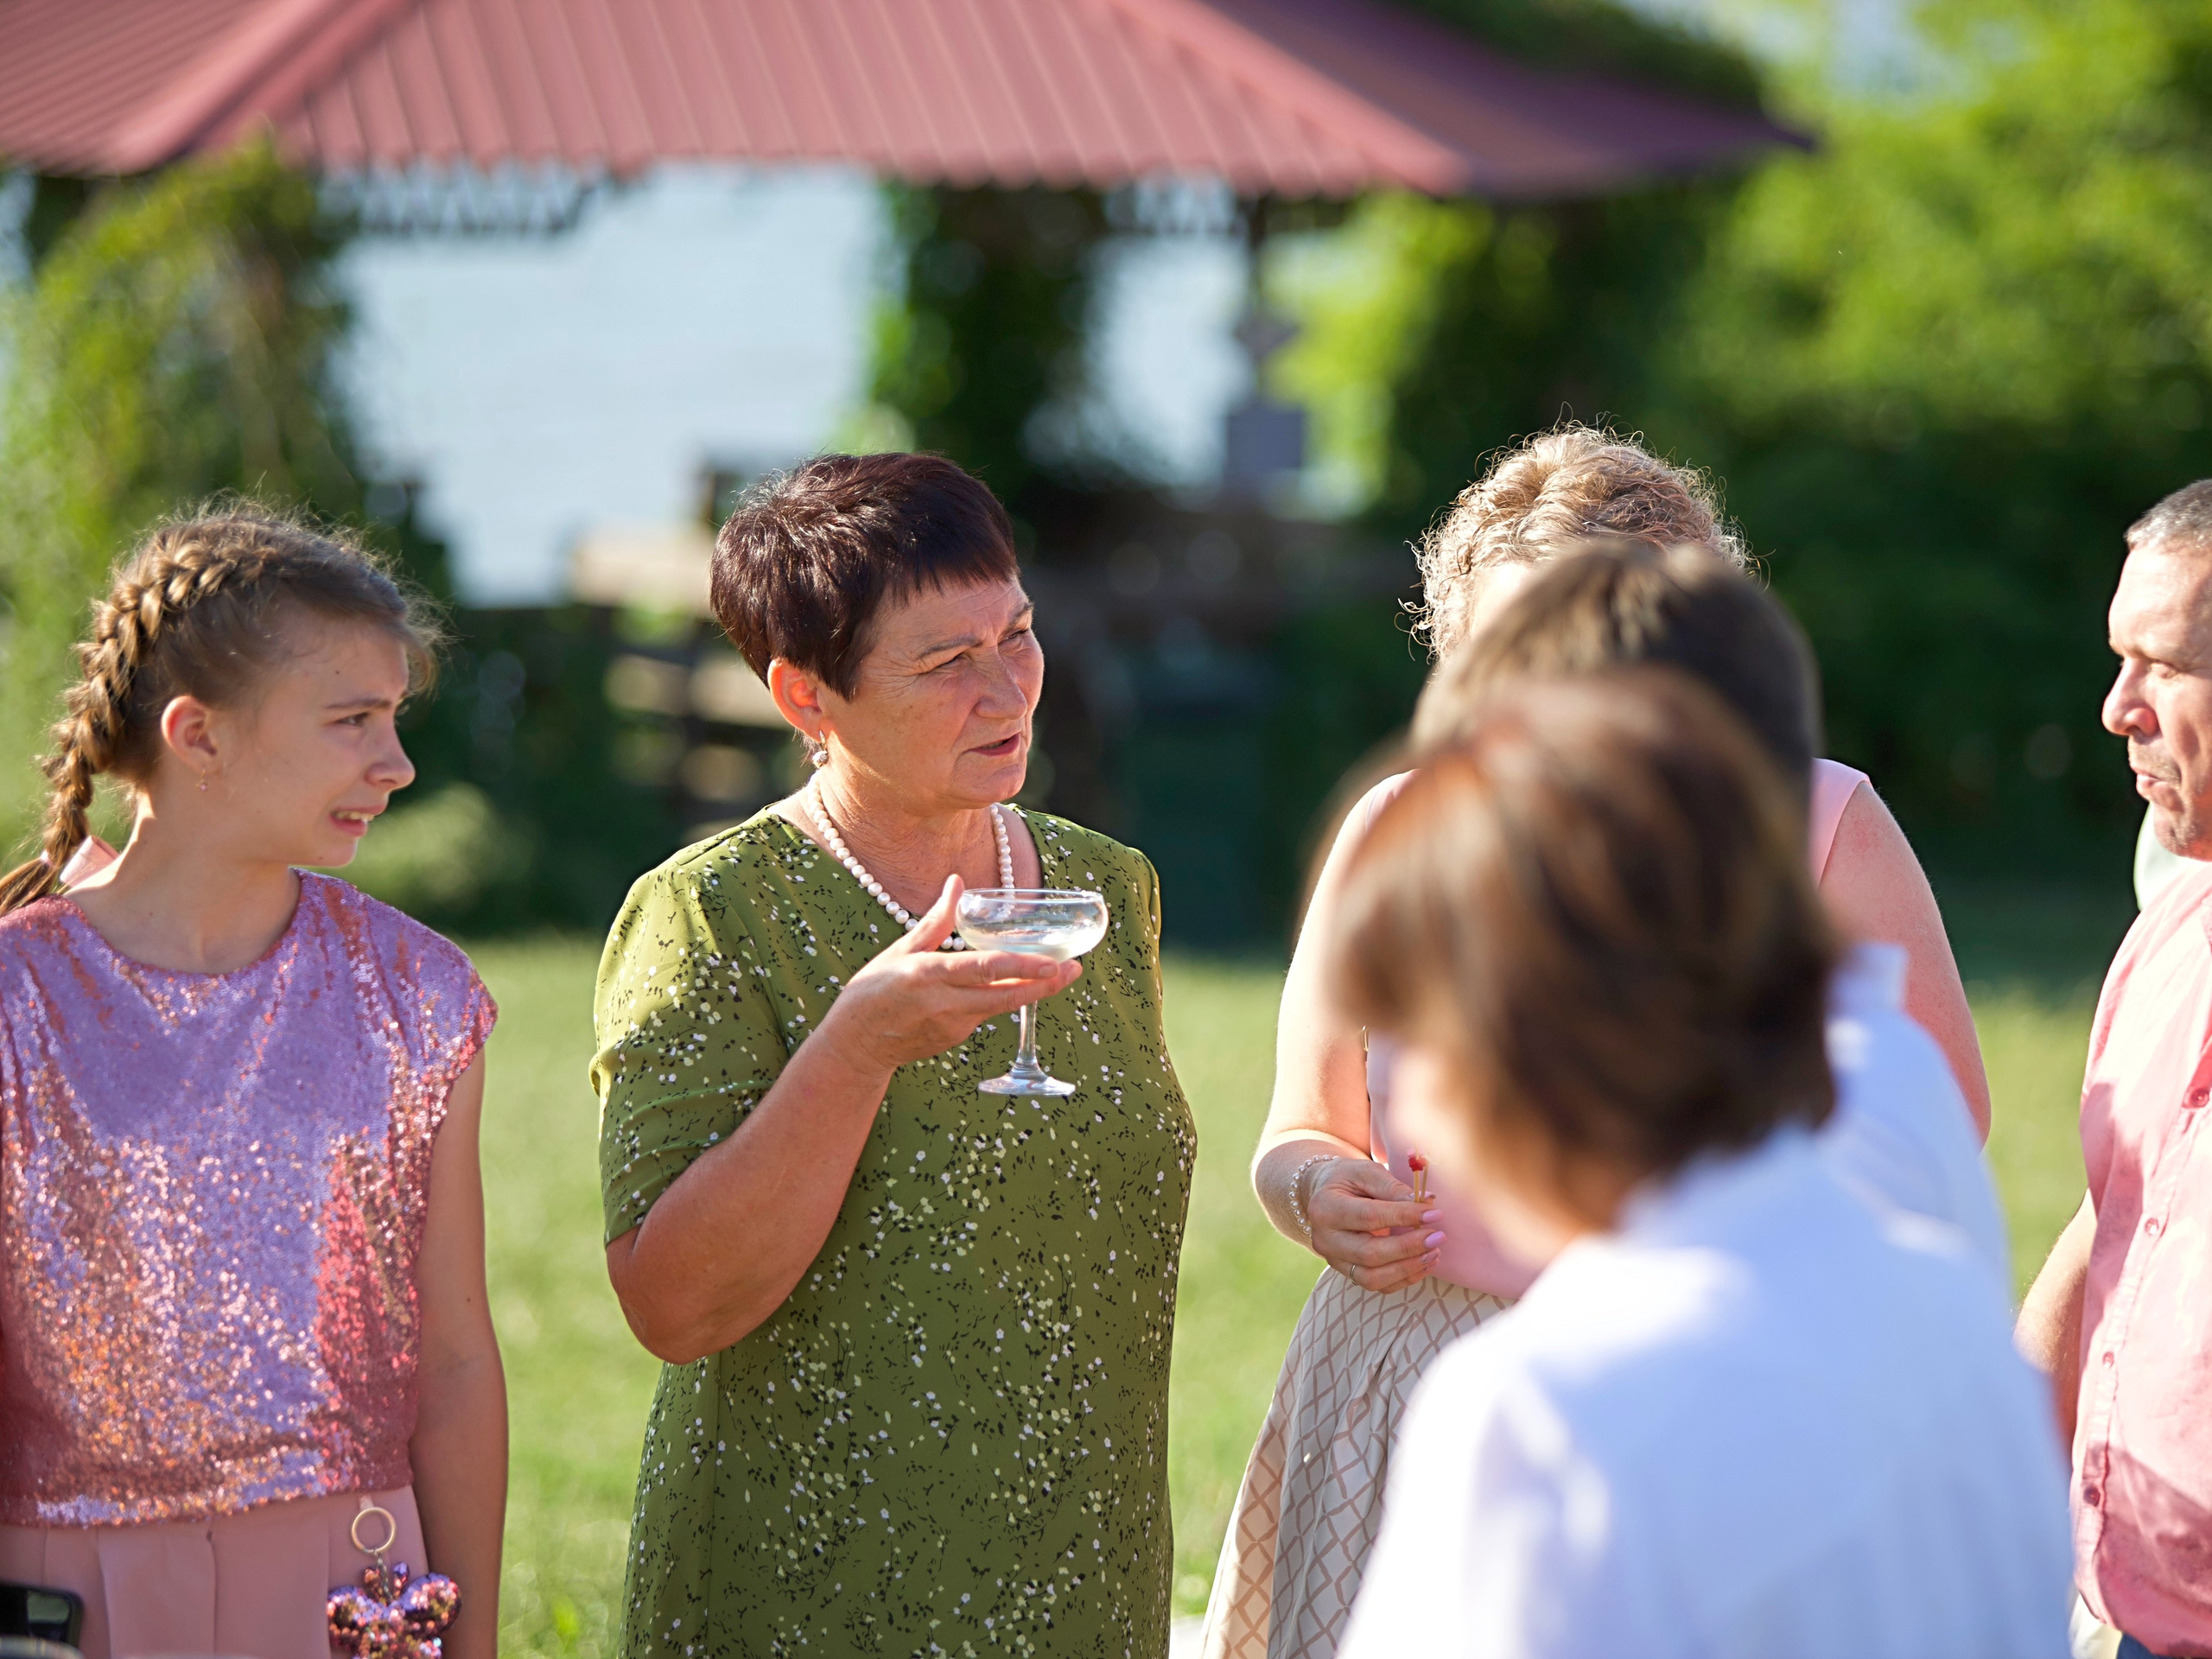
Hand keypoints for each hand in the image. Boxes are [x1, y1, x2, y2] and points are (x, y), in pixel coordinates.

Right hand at [818, 876, 1081, 1076]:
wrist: (855, 1045)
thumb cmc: (873, 991)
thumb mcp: (900, 951)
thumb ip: (936, 920)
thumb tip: (958, 883)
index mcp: (929, 975)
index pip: (984, 970)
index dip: (1022, 966)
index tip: (1053, 961)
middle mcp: (945, 1003)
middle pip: (1004, 995)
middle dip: (1044, 985)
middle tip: (1074, 970)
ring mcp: (953, 1026)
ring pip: (999, 1006)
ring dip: (1030, 992)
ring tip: (1059, 974)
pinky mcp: (955, 1039)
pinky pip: (984, 1014)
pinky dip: (1000, 1000)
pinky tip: (1013, 987)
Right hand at [1305, 1158, 1441, 1291]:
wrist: (1324, 1195)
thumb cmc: (1348, 1179)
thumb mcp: (1366, 1172)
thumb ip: (1393, 1187)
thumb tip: (1427, 1203)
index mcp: (1325, 1208)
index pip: (1369, 1216)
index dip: (1404, 1217)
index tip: (1434, 1214)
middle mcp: (1324, 1239)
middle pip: (1370, 1253)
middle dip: (1409, 1248)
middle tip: (1438, 1237)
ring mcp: (1334, 1260)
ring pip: (1372, 1278)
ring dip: (1408, 1268)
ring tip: (1434, 1253)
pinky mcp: (1346, 1273)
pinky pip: (1376, 1285)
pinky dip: (1404, 1278)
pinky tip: (1424, 1264)